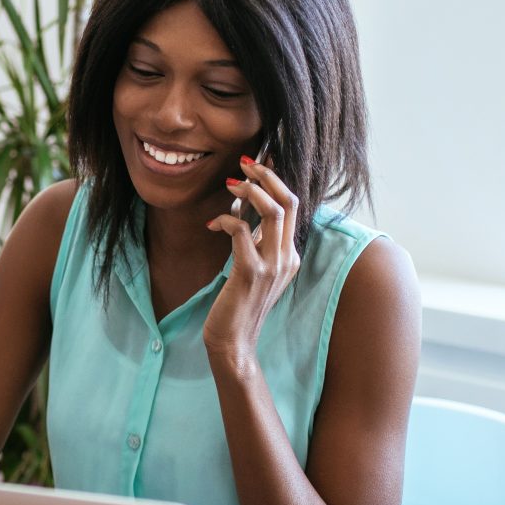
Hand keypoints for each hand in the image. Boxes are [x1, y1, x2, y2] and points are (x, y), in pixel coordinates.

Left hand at [204, 153, 301, 363]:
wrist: (234, 342)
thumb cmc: (238, 304)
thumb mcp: (252, 266)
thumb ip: (254, 240)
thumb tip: (241, 208)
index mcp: (289, 254)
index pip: (292, 206)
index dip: (275, 179)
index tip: (257, 162)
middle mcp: (287, 257)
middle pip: (289, 201)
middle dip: (267, 176)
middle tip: (245, 163)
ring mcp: (272, 265)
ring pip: (273, 211)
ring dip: (249, 191)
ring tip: (230, 185)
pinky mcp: (250, 272)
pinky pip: (241, 231)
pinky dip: (226, 220)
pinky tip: (211, 224)